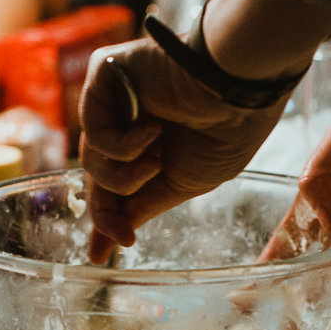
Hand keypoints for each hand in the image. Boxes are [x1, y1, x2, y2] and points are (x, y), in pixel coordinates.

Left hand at [77, 37, 285, 262]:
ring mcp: (116, 97)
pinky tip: (154, 131)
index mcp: (153, 142)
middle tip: (123, 236)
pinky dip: (122, 145)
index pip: (116, 184)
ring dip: (124, 176)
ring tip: (157, 164)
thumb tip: (118, 237)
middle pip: (98, 175)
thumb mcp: (182, 183)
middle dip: (107, 210)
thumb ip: (144, 203)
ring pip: (92, 160)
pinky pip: (93, 130)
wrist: (238, 91)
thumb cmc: (227, 133)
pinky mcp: (104, 74)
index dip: (107, 219)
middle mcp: (131, 118)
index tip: (100, 255)